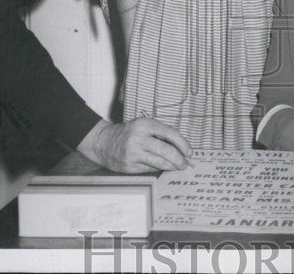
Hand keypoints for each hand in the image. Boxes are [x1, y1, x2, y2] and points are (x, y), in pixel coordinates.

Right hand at [76, 117, 192, 173]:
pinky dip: (159, 168)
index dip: (183, 143)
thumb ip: (160, 133)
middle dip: (180, 159)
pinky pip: (150, 169)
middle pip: (166, 151)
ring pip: (160, 163)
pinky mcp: (130, 166)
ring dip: (172, 166)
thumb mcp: (143, 125)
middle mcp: (139, 138)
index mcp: (144, 124)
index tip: (189, 152)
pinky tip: (164, 167)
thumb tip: (182, 147)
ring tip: (178, 167)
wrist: (104, 142)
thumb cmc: (129, 132)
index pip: (170, 133)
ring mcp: (133, 154)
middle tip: (186, 163)